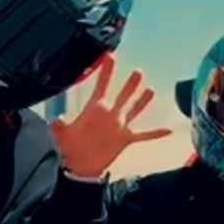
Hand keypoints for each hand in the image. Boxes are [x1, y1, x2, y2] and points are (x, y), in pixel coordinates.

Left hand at [50, 54, 171, 177]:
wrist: (80, 167)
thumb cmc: (69, 149)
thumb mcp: (62, 136)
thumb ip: (59, 127)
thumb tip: (55, 120)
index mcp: (95, 109)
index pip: (102, 85)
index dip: (106, 71)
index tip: (110, 56)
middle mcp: (110, 115)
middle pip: (123, 95)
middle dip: (130, 84)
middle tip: (138, 71)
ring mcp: (119, 126)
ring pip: (134, 109)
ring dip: (143, 101)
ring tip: (151, 89)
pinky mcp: (125, 139)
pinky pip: (144, 135)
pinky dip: (156, 133)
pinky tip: (169, 130)